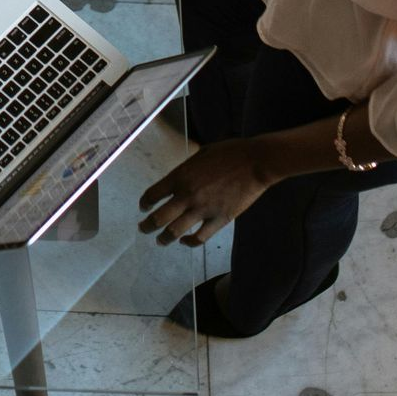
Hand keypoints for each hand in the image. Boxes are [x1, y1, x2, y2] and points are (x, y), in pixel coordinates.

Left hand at [138, 142, 274, 243]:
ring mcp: (203, 209)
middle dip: (147, 226)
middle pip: (159, 217)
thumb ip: (187, 170)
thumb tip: (179, 178)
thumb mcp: (200, 155)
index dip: (145, 203)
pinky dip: (189, 242)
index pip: (153, 194)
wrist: (254, 162)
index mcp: (180, 176)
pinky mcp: (219, 220)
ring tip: (160, 241)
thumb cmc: (228, 153)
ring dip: (164, 238)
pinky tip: (185, 241)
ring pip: (175, 231)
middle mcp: (187, 195)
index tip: (143, 208)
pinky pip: (199, 237)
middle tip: (143, 229)